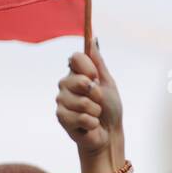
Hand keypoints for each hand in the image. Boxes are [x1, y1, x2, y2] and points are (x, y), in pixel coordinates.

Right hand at [55, 42, 123, 162]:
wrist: (109, 133)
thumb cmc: (110, 108)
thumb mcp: (108, 82)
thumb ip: (98, 62)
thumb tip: (93, 39)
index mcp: (76, 73)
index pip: (75, 58)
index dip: (89, 68)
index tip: (96, 78)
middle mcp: (66, 84)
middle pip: (79, 80)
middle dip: (96, 94)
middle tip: (98, 101)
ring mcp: (62, 101)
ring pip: (82, 102)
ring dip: (95, 111)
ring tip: (95, 114)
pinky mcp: (61, 117)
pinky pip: (81, 117)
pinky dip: (92, 123)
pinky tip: (89, 125)